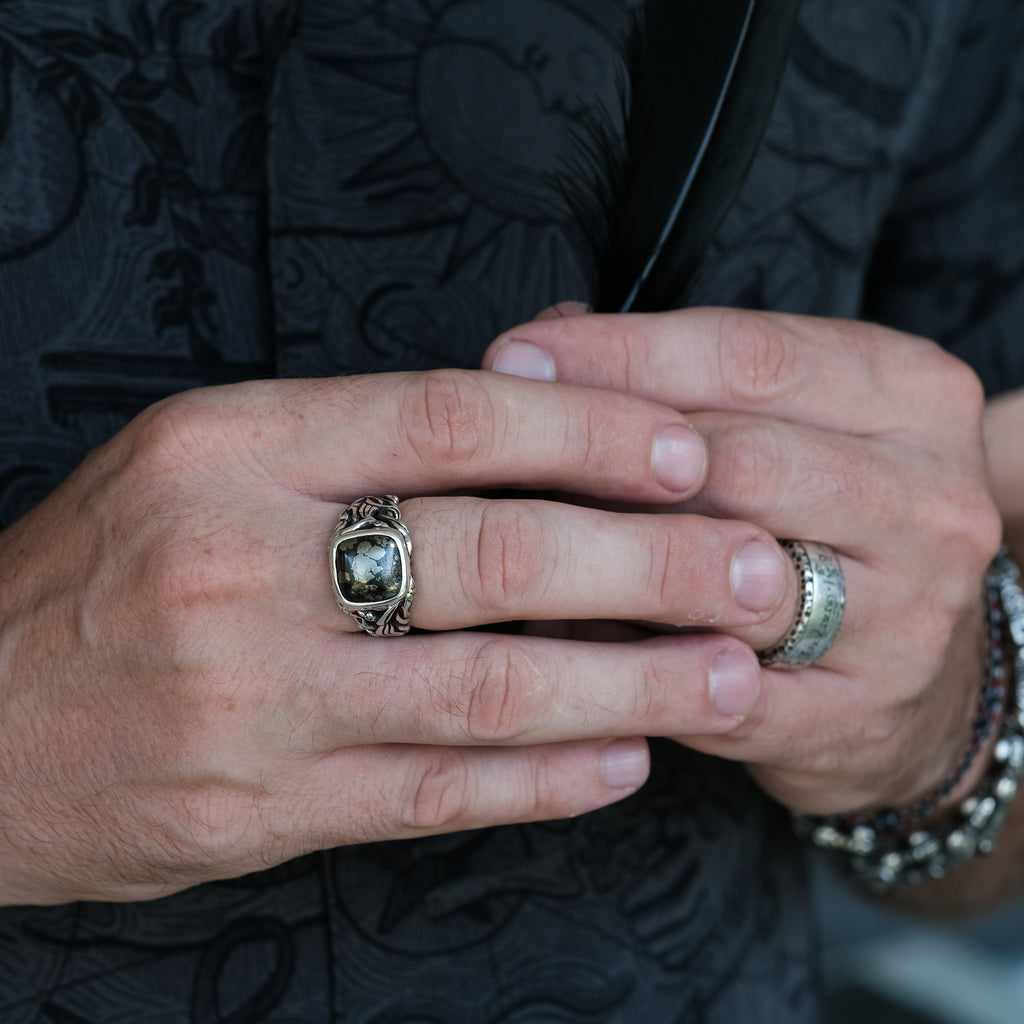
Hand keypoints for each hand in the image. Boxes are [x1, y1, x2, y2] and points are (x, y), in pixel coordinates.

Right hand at [0, 369, 797, 904]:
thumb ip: (361, 432)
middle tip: (760, 567)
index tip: (691, 450)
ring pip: (483, 689)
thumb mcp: (205, 459)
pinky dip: (545, 777)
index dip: (592, 431)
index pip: (449, 418)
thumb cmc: (103, 571)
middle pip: (492, 554)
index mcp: (227, 449)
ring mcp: (252, 698)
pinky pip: (435, 792)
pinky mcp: (259, 809)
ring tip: (729, 671)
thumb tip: (536, 398)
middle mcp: (240, 566)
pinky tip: (625, 758)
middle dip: (650, 561)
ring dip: (628, 679)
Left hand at [484, 307, 1002, 816]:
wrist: (921, 677)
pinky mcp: (859, 717)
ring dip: (612, 561)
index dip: (620, 354)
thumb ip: (676, 374)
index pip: (753, 357)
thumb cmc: (824, 524)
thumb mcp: (788, 422)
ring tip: (522, 545)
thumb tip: (541, 343)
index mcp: (914, 398)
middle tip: (500, 459)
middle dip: (604, 457)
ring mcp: (907, 619)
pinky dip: (627, 659)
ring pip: (731, 576)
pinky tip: (562, 637)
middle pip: (742, 460)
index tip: (514, 358)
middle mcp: (931, 503)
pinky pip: (715, 686)